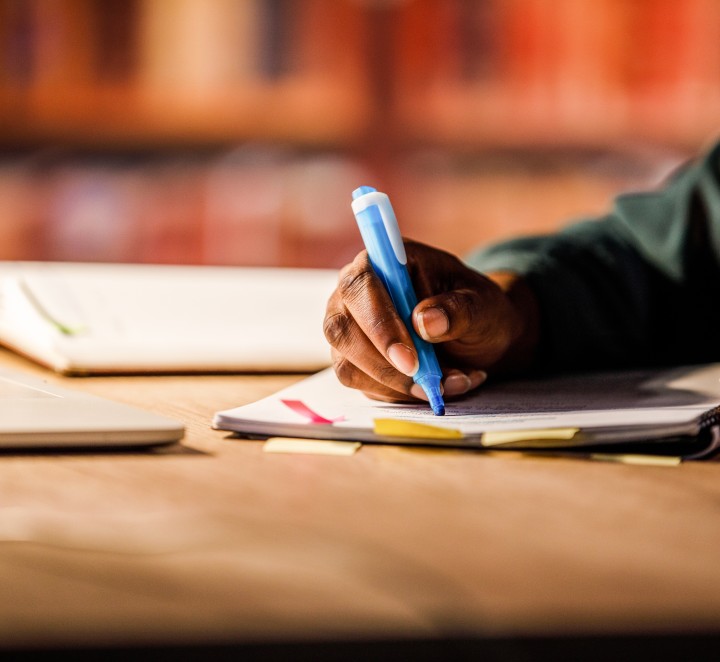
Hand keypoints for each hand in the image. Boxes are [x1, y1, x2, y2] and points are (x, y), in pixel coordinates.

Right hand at [323, 240, 538, 403]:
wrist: (477, 335)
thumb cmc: (476, 309)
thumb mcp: (483, 305)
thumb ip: (458, 310)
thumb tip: (426, 321)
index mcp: (384, 263)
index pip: (361, 287)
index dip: (379, 324)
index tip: (410, 359)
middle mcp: (355, 294)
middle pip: (340, 329)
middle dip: (382, 363)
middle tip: (426, 383)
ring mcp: (349, 328)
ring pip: (348, 365)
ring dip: (397, 384)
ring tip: (448, 382)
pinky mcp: (353, 360)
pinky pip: (362, 385)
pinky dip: (399, 394)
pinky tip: (431, 387)